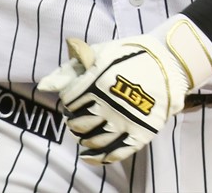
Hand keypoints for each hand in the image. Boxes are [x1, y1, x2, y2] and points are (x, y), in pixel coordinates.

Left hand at [38, 16, 211, 163]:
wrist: (168, 62)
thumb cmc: (131, 55)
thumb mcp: (101, 53)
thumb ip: (72, 68)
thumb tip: (43, 85)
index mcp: (96, 83)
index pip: (69, 100)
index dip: (67, 101)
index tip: (72, 100)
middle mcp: (107, 104)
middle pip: (78, 123)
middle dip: (73, 122)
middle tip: (76, 118)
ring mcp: (123, 121)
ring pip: (93, 140)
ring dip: (83, 140)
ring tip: (83, 135)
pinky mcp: (138, 133)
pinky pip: (114, 153)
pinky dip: (99, 158)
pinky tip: (90, 156)